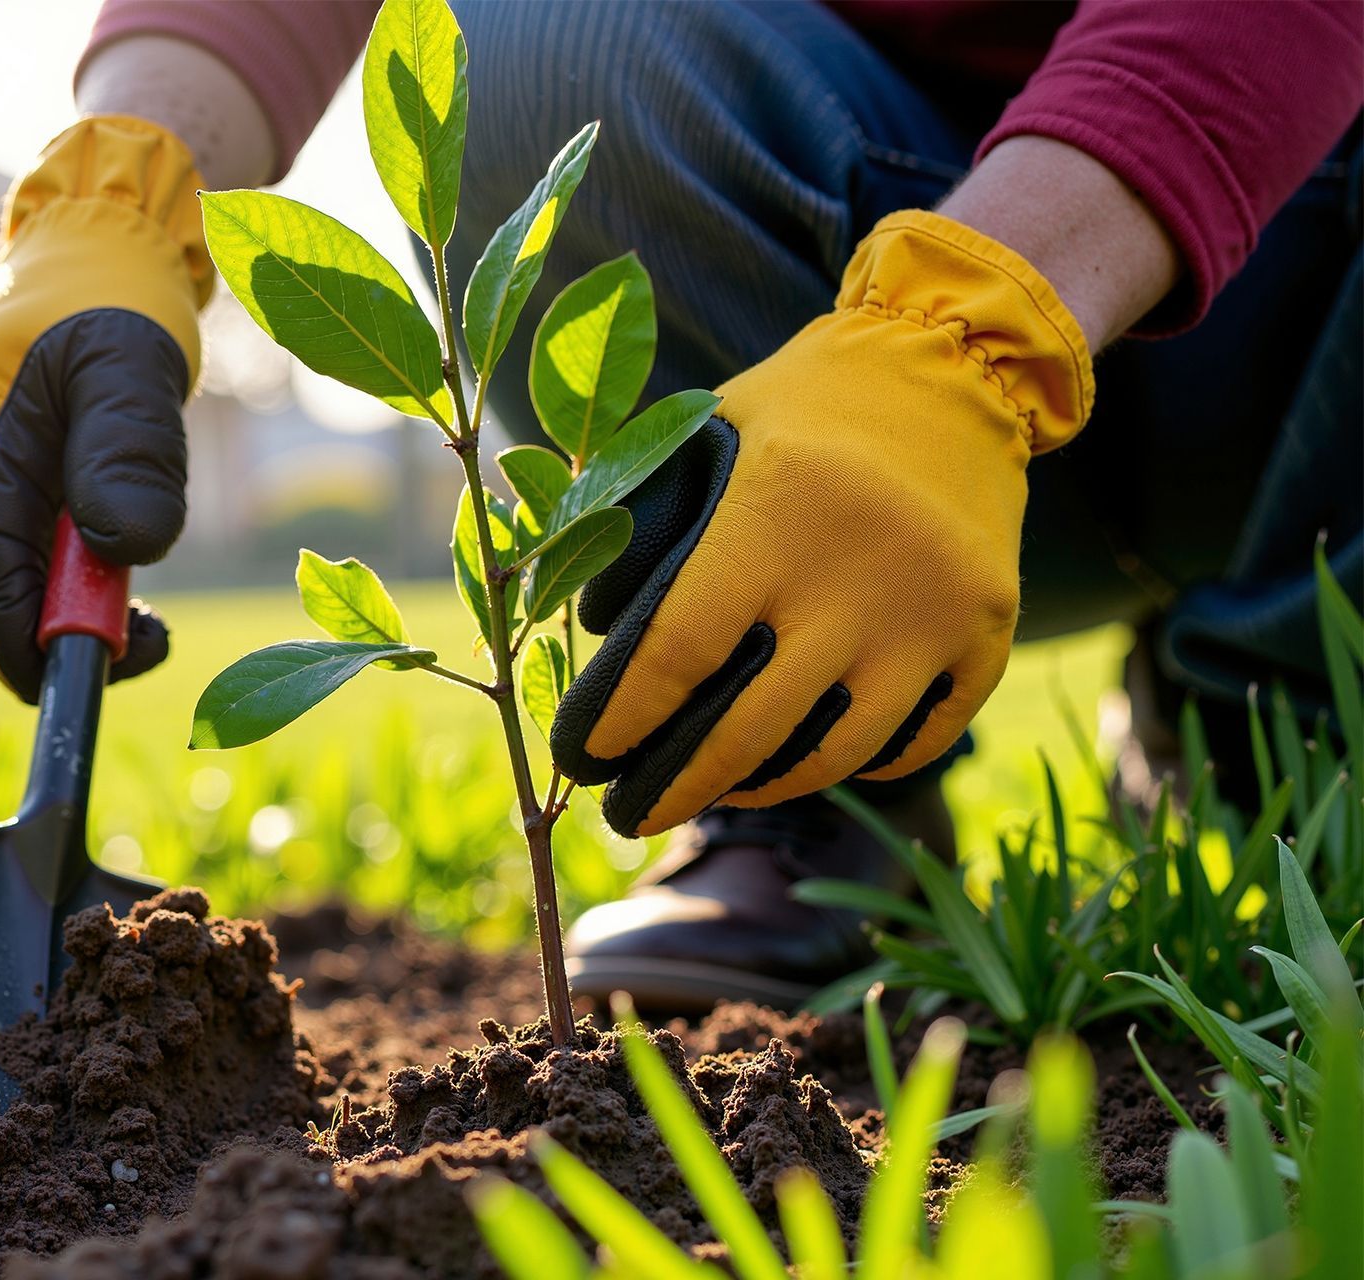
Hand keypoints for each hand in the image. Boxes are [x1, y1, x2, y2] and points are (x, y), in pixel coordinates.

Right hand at [0, 116, 212, 701]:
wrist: (99, 237)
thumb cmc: (120, 292)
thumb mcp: (136, 363)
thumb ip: (131, 449)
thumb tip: (127, 548)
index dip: (29, 648)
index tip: (104, 672)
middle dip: (54, 634)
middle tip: (151, 636)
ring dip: (64, 606)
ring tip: (146, 609)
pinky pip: (11, 545)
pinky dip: (62, 574)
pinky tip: (117, 565)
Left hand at [551, 209, 1093, 836]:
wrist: (957, 364)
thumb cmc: (805, 405)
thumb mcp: (711, 431)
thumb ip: (646, 516)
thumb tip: (578, 627)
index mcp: (775, 512)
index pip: (679, 649)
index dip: (623, 717)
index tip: (582, 756)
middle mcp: (859, 575)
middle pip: (748, 728)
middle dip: (674, 786)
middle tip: (628, 815)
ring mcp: (933, 615)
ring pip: (833, 755)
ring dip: (758, 787)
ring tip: (713, 791)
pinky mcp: (988, 637)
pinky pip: (912, 742)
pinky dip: (854, 765)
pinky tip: (805, 762)